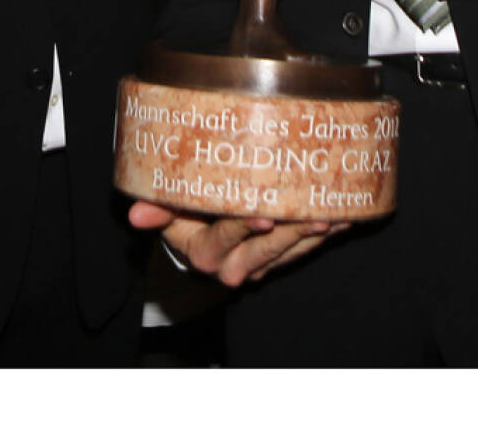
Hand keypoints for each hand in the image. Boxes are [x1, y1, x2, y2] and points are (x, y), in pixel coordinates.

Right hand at [130, 201, 348, 285]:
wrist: (197, 238)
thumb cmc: (183, 215)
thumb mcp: (168, 213)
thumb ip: (157, 212)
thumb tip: (135, 215)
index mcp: (206, 253)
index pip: (226, 237)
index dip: (244, 226)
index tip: (265, 214)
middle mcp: (233, 265)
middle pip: (265, 249)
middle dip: (291, 233)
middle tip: (316, 216)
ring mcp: (258, 265)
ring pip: (288, 253)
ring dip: (312, 236)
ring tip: (335, 217)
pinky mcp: (276, 261)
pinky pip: (301, 253)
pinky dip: (321, 238)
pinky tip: (342, 219)